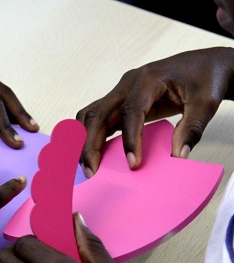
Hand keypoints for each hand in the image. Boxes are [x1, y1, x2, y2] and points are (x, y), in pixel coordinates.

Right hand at [76, 47, 233, 175]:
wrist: (204, 65)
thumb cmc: (206, 78)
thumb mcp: (206, 103)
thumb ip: (192, 128)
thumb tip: (177, 156)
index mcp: (149, 79)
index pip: (131, 111)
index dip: (129, 139)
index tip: (133, 164)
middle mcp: (127, 84)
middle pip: (98, 113)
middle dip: (90, 144)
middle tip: (92, 172)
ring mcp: (120, 92)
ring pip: (90, 115)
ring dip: (83, 141)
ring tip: (87, 166)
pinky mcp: (119, 101)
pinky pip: (96, 118)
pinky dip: (88, 136)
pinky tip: (91, 155)